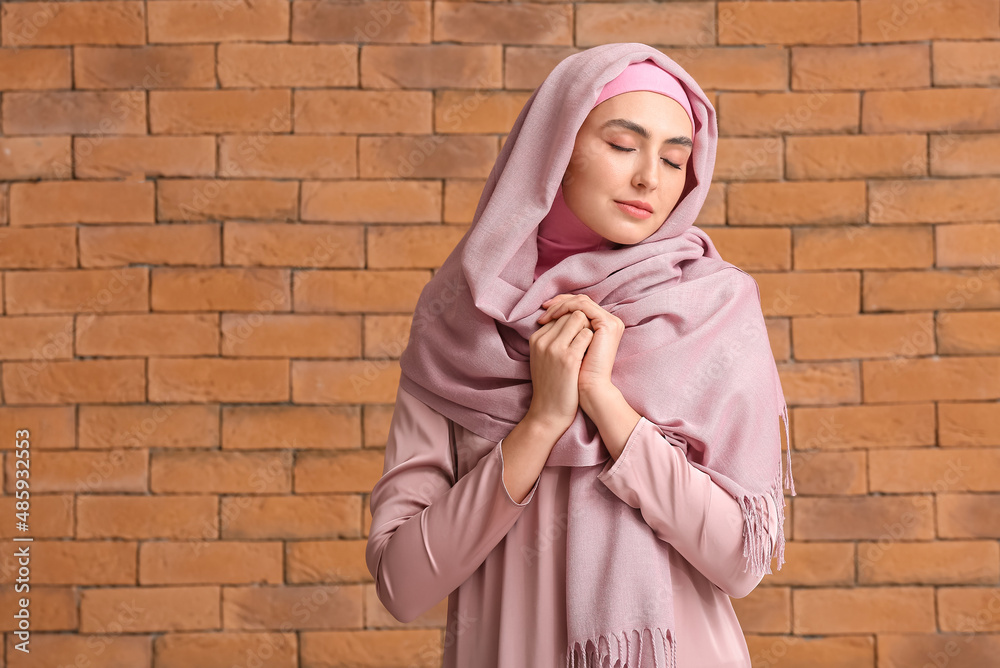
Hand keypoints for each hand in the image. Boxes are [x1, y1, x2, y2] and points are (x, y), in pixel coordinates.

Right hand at [525, 308, 594, 433]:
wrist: (549, 413)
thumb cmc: (551, 385)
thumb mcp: (543, 358)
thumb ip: (553, 339)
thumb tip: (572, 320)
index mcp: (536, 339)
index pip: (559, 314)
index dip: (573, 322)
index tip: (578, 336)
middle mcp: (543, 340)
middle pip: (570, 312)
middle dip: (582, 322)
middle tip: (586, 340)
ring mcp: (555, 348)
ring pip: (579, 318)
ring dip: (588, 329)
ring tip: (588, 346)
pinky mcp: (569, 357)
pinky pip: (587, 334)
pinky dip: (592, 341)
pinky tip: (590, 354)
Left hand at [537, 294, 623, 396]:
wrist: (589, 390)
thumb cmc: (577, 374)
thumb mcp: (571, 348)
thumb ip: (567, 331)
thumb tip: (548, 314)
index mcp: (603, 326)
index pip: (581, 306)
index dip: (562, 305)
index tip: (543, 312)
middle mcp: (609, 321)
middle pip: (580, 300)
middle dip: (560, 302)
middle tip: (544, 307)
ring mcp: (609, 322)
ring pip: (580, 301)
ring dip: (561, 304)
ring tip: (546, 313)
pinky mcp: (607, 325)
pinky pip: (582, 306)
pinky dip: (566, 307)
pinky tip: (553, 315)